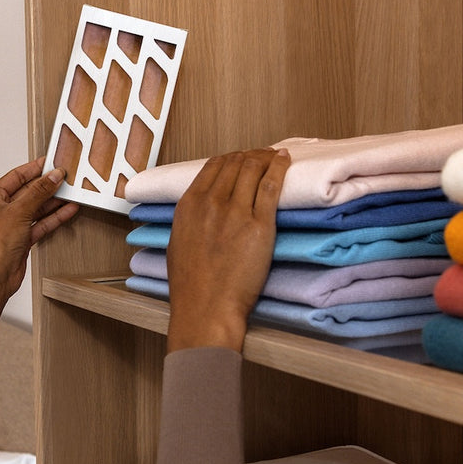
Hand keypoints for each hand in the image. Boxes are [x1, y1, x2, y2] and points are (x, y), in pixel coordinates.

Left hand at [0, 156, 78, 324]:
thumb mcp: (18, 212)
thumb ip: (38, 192)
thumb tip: (53, 176)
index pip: (15, 176)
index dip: (34, 169)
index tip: (51, 162)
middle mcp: (0, 210)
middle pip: (28, 191)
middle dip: (47, 185)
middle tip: (65, 177)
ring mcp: (12, 225)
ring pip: (36, 208)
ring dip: (53, 201)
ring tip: (71, 191)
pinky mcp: (22, 238)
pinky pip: (41, 222)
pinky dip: (54, 217)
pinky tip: (68, 210)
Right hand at [165, 148, 289, 351]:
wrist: (206, 308)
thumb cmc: (191, 286)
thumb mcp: (177, 243)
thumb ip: (190, 219)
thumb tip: (201, 209)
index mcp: (189, 205)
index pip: (213, 166)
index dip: (231, 158)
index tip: (241, 159)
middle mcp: (211, 203)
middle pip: (235, 163)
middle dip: (251, 155)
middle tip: (262, 156)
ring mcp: (236, 212)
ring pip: (253, 168)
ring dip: (266, 157)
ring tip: (276, 156)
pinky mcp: (260, 225)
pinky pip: (272, 185)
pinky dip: (280, 168)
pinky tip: (285, 160)